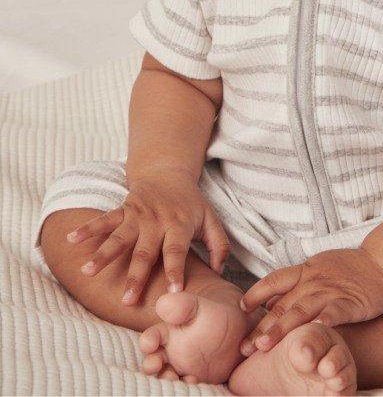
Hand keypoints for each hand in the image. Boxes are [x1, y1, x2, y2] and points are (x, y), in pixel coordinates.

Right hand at [64, 168, 230, 305]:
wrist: (169, 172)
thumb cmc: (191, 203)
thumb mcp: (210, 219)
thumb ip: (219, 245)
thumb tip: (219, 271)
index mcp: (179, 225)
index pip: (177, 251)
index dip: (175, 271)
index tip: (173, 293)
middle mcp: (157, 221)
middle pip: (145, 251)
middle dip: (136, 276)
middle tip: (127, 300)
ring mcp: (137, 215)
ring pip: (119, 237)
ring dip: (103, 254)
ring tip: (87, 271)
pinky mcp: (123, 209)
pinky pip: (104, 219)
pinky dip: (87, 228)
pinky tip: (71, 239)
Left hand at [238, 247, 382, 354]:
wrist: (382, 263)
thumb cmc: (348, 270)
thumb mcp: (317, 269)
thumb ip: (295, 285)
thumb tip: (270, 301)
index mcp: (305, 271)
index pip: (273, 281)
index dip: (255, 294)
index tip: (240, 310)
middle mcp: (313, 281)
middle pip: (282, 304)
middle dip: (261, 326)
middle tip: (245, 346)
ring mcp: (330, 292)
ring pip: (301, 311)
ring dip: (281, 329)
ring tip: (265, 346)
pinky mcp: (349, 303)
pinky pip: (334, 314)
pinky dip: (323, 323)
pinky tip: (312, 335)